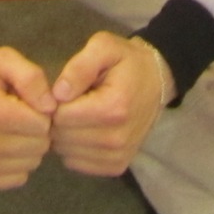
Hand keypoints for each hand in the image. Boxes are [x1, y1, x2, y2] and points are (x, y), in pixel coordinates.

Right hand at [0, 47, 55, 191]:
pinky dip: (16, 163)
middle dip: (36, 130)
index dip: (41, 110)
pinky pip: (17, 179)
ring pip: (30, 165)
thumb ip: (31, 78)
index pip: (42, 125)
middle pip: (39, 147)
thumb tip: (51, 107)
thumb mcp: (1, 60)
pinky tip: (2, 145)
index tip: (27, 102)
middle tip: (19, 115)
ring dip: (26, 147)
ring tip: (9, 129)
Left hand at [50, 32, 168, 177]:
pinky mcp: (116, 166)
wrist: (156, 81)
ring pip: (65, 152)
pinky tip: (86, 130)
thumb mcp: (104, 47)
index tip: (69, 90)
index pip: (61, 116)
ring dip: (66, 134)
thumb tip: (57, 94)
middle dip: (59, 118)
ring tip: (81, 115)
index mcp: (112, 108)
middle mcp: (115, 139)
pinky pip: (76, 163)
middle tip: (74, 102)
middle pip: (61, 137)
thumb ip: (79, 66)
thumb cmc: (127, 62)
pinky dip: (74, 148)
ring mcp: (117, 156)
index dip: (56, 101)